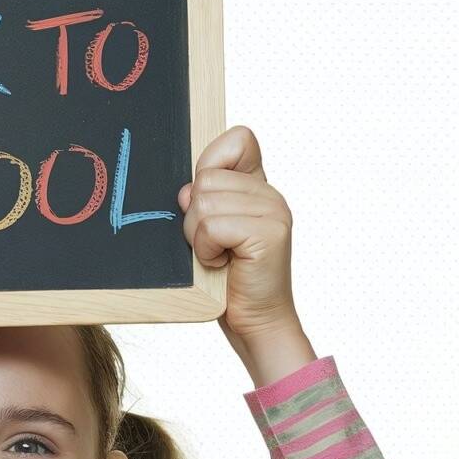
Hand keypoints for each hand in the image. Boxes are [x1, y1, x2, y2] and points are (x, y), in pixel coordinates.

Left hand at [177, 125, 300, 346]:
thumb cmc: (224, 277)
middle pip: (206, 177)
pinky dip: (205, 250)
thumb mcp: (208, 229)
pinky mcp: (268, 233)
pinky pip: (211, 226)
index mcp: (258, 185)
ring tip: (217, 254)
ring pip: (204, 202)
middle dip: (194, 215)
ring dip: (197, 236)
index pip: (238, 139)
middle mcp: (270, 193)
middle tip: (212, 243)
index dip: (211, 165)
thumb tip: (185, 190)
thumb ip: (202, 198)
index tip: (209, 204)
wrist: (253, 319)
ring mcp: (273, 211)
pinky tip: (222, 263)